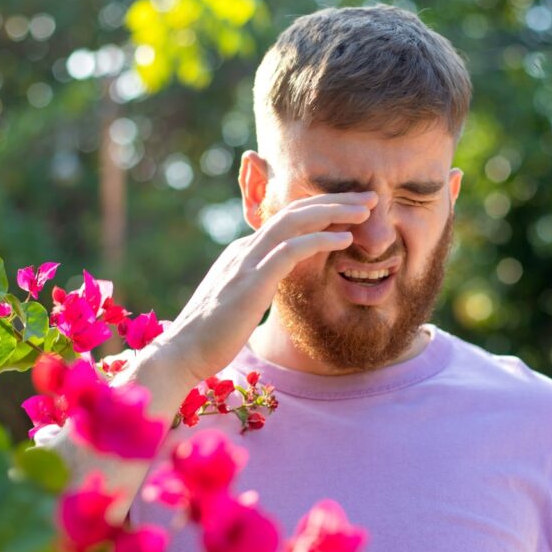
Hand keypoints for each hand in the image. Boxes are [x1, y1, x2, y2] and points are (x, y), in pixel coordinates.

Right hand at [149, 191, 376, 391]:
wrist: (181, 354)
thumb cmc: (211, 337)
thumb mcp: (240, 302)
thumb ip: (258, 285)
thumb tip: (275, 284)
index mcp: (244, 253)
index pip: (287, 219)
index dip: (322, 209)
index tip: (353, 208)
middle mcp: (245, 249)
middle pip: (295, 211)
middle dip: (335, 200)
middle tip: (371, 196)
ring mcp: (247, 263)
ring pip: (295, 222)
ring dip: (334, 212)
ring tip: (366, 210)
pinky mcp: (252, 282)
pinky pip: (291, 251)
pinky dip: (320, 239)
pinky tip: (346, 239)